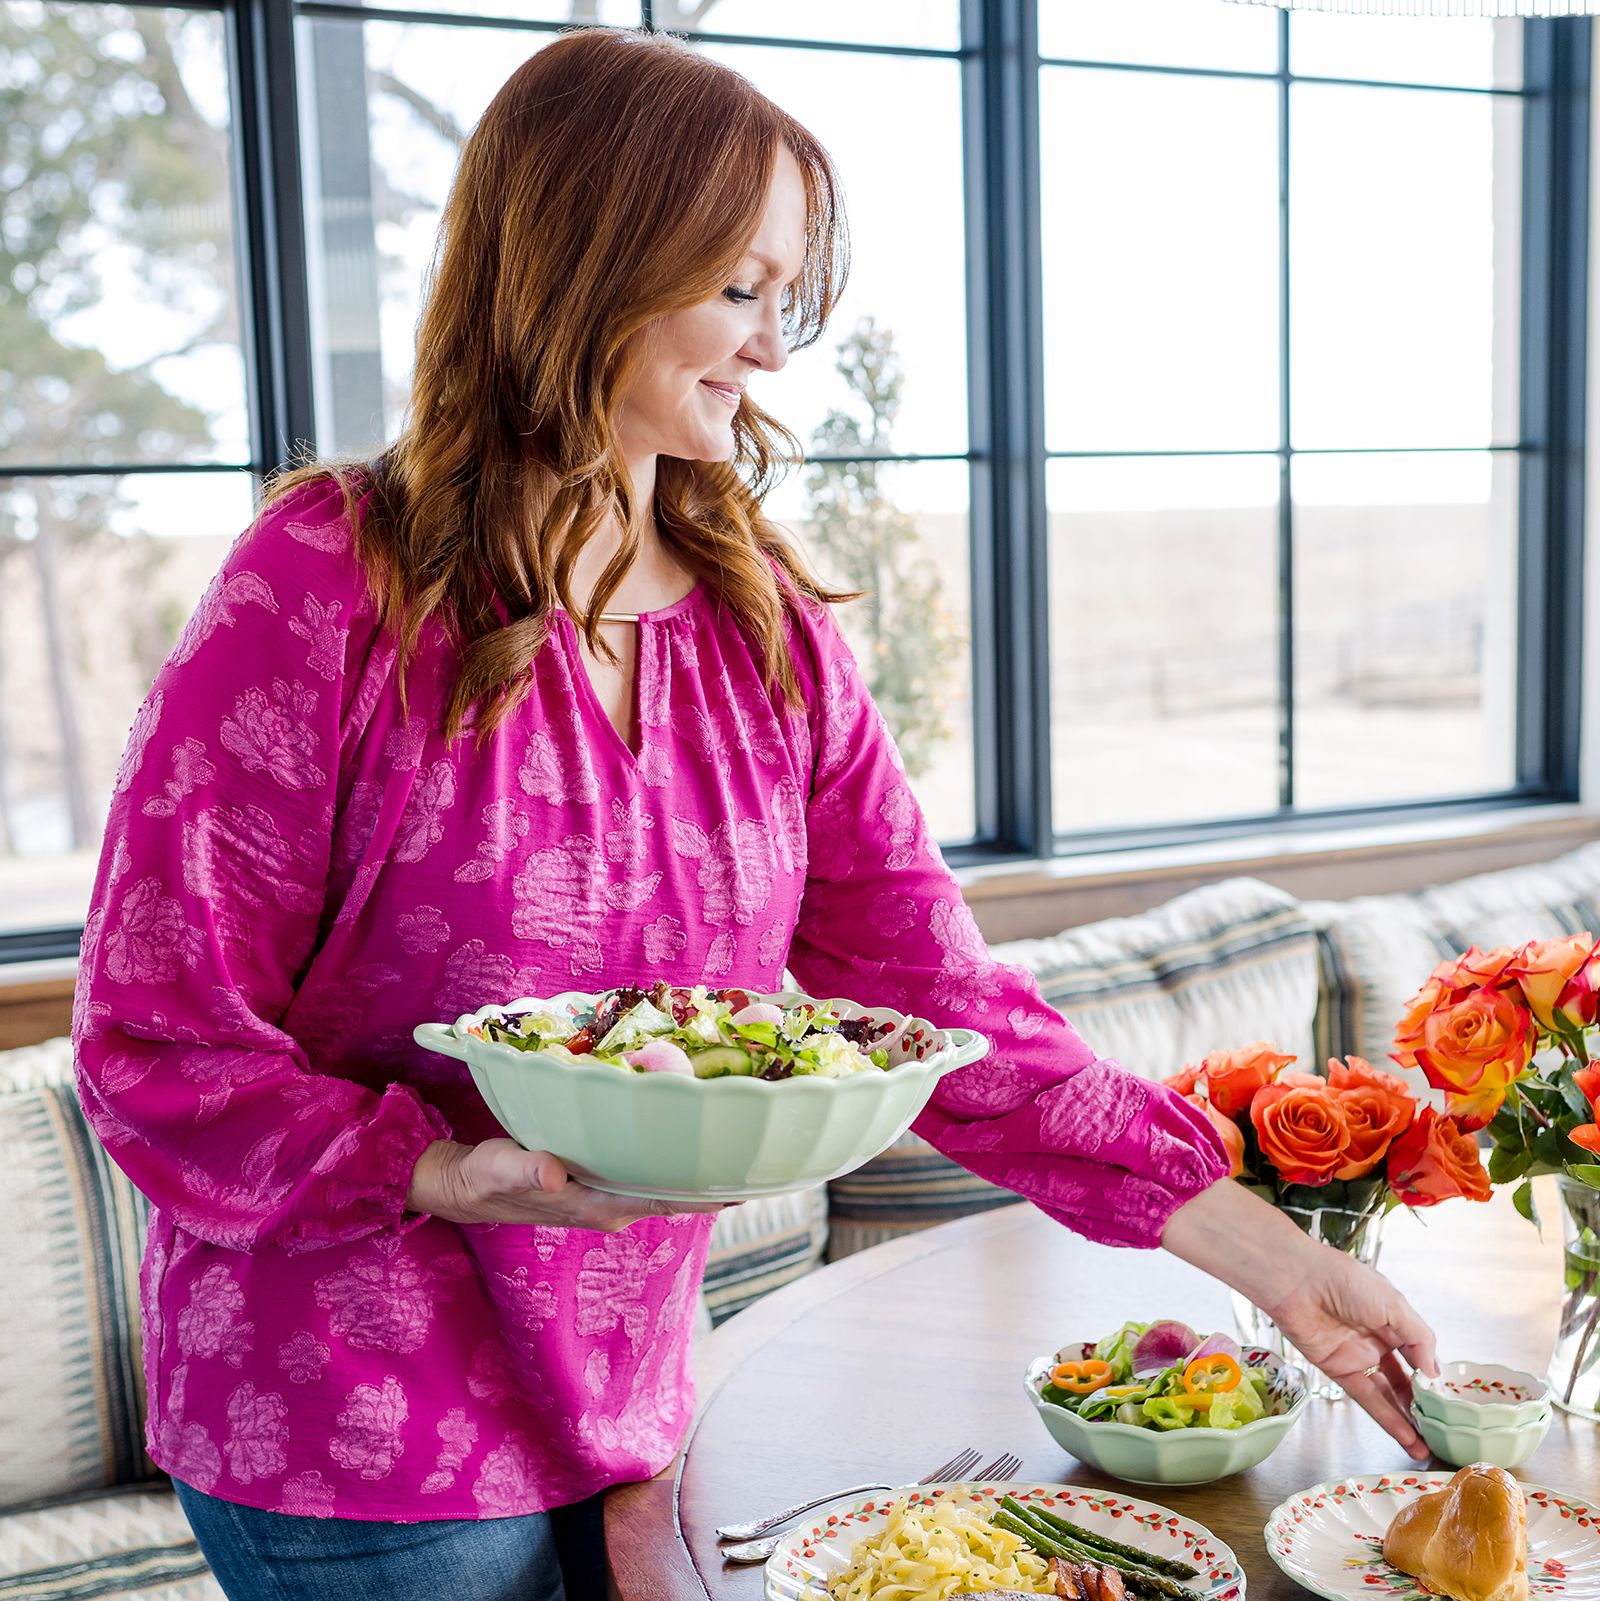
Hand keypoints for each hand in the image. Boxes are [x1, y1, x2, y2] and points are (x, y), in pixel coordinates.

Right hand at [406, 1138, 728, 1231]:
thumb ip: (527, 1169)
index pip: (668, 1200)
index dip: (709, 1193)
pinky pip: (653, 1169)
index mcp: (600, 1205)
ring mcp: (612, 1191)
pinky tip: (698, 1133)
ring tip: (748, 1140)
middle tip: (768, 1151)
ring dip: (703, 1166)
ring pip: (670, 1181)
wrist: (470, 1184)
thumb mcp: (502, 1169)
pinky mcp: (605, 1176)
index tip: (751, 1181)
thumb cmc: (488, 1176)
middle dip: (720, 1177)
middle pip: (680, 1193)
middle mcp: (615, 1203)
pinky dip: (678, 1155)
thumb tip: (554, 1174)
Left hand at [1264, 1244, 1439, 1460]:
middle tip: (1441, 1431)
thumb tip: (1435, 1373)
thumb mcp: (1393, 1304)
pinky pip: (1366, 1398)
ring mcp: (1357, 1357)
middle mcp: (1376, 1340)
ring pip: (1387, 1394)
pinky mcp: (1338, 1370)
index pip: (1418, 1353)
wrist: (1296, 1281)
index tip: (1448, 1401)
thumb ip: (1418, 1338)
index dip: (1431, 1376)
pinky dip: (1386, 1418)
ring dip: (1406, 1420)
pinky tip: (1406, 1436)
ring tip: (1428, 1445)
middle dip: (1421, 1404)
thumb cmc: (1344, 1280)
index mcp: (1392, 1319)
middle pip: (1403, 1378)